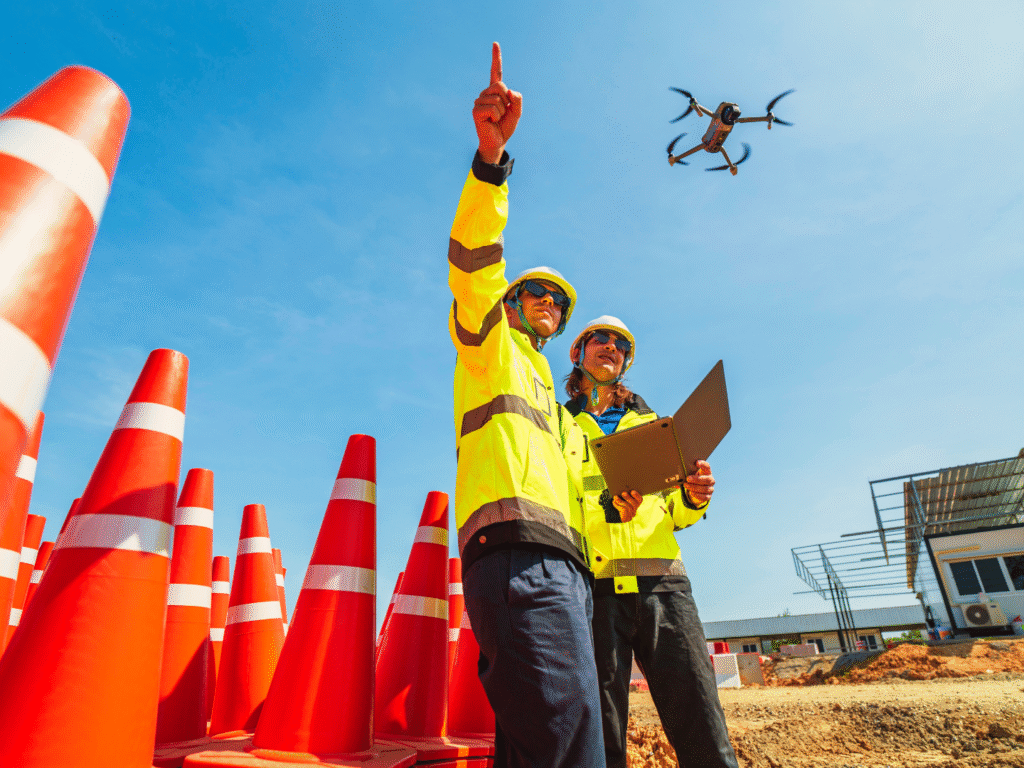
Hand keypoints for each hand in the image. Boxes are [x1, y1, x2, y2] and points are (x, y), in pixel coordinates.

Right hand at [473, 42, 521, 163]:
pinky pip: (492, 108)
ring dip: (502, 111)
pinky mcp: (476, 110)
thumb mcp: (516, 113)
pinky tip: (491, 121)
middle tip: (502, 113)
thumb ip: (517, 100)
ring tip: (496, 119)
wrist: (497, 142)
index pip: (496, 72)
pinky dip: (496, 116)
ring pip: (497, 99)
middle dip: (506, 101)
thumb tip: (510, 91)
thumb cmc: (505, 127)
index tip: (495, 43)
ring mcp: (479, 101)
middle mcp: (485, 94)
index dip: (496, 58)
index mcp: (495, 92)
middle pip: (500, 86)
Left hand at [612, 490, 642, 522]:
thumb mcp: (621, 497)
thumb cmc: (617, 501)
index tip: (632, 491)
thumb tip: (622, 487)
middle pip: (634, 504)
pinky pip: (623, 511)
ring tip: (615, 497)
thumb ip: (624, 493)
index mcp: (636, 503)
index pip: (640, 499)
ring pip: (628, 507)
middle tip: (623, 493)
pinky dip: (618, 505)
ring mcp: (631, 515)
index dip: (637, 495)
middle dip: (628, 498)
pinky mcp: (626, 518)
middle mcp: (635, 509)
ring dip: (620, 501)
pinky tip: (614, 502)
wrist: (612, 514)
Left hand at [683, 460, 714, 505]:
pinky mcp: (708, 496)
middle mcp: (710, 480)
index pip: (707, 466)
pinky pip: (705, 497)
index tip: (696, 463)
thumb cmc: (692, 479)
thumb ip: (687, 472)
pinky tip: (691, 493)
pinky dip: (697, 495)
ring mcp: (710, 488)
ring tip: (686, 485)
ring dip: (695, 487)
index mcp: (706, 472)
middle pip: (707, 479)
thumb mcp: (690, 474)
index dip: (703, 464)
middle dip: (697, 479)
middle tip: (688, 478)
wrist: (695, 491)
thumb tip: (679, 473)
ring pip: (705, 489)